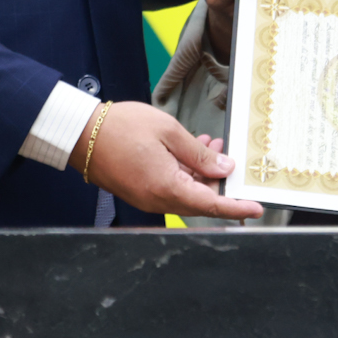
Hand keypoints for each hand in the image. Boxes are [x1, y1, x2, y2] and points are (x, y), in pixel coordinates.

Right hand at [70, 101, 262, 220]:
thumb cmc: (121, 128)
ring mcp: (148, 196)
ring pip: (187, 192)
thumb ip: (199, 154)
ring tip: (212, 145)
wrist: (81, 133)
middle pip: (201, 200)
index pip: (211, 204)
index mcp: (166, 187)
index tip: (256, 209)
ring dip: (203, 173)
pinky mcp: (141, 190)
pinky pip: (172, 186)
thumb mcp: (169, 132)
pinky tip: (193, 150)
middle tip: (233, 160)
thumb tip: (224, 168)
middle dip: (220, 183)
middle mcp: (157, 199)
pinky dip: (187, 172)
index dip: (236, 207)